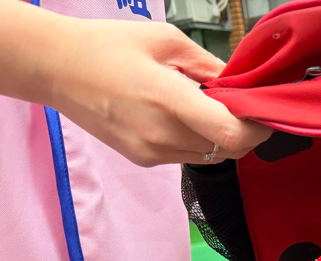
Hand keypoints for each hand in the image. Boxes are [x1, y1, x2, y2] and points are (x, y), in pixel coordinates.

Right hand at [0, 1, 273, 166]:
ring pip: (211, 156)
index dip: (258, 128)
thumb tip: (242, 86)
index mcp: (169, 100)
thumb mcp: (166, 41)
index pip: (233, 134)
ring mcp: (152, 152)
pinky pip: (187, 156)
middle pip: (228, 150)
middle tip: (241, 106)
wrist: (54, 67)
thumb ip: (211, 67)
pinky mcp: (144, 160)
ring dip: (221, 137)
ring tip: (206, 108)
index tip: (265, 113)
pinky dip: (197, 141)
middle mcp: (162, 135)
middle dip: (245, 131)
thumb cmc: (108, 46)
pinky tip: (181, 117)